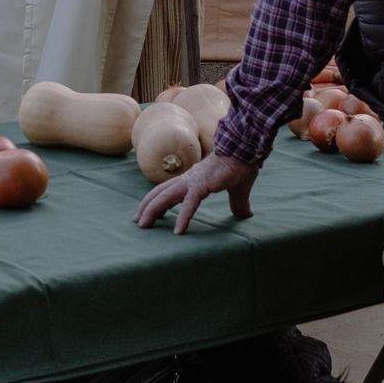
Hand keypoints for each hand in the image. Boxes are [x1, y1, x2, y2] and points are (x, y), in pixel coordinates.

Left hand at [135, 151, 258, 233]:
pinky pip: (189, 203)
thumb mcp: (237, 190)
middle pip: (160, 193)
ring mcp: (193, 182)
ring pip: (165, 197)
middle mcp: (188, 179)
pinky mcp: (202, 185)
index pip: (168, 190)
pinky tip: (178, 231)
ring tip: (143, 226)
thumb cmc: (240, 166)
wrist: (245, 150)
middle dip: (146, 207)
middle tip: (138, 223)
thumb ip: (237, 203)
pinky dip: (182, 217)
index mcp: (193, 179)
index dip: (157, 201)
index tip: (150, 214)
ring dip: (152, 211)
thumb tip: (245, 215)